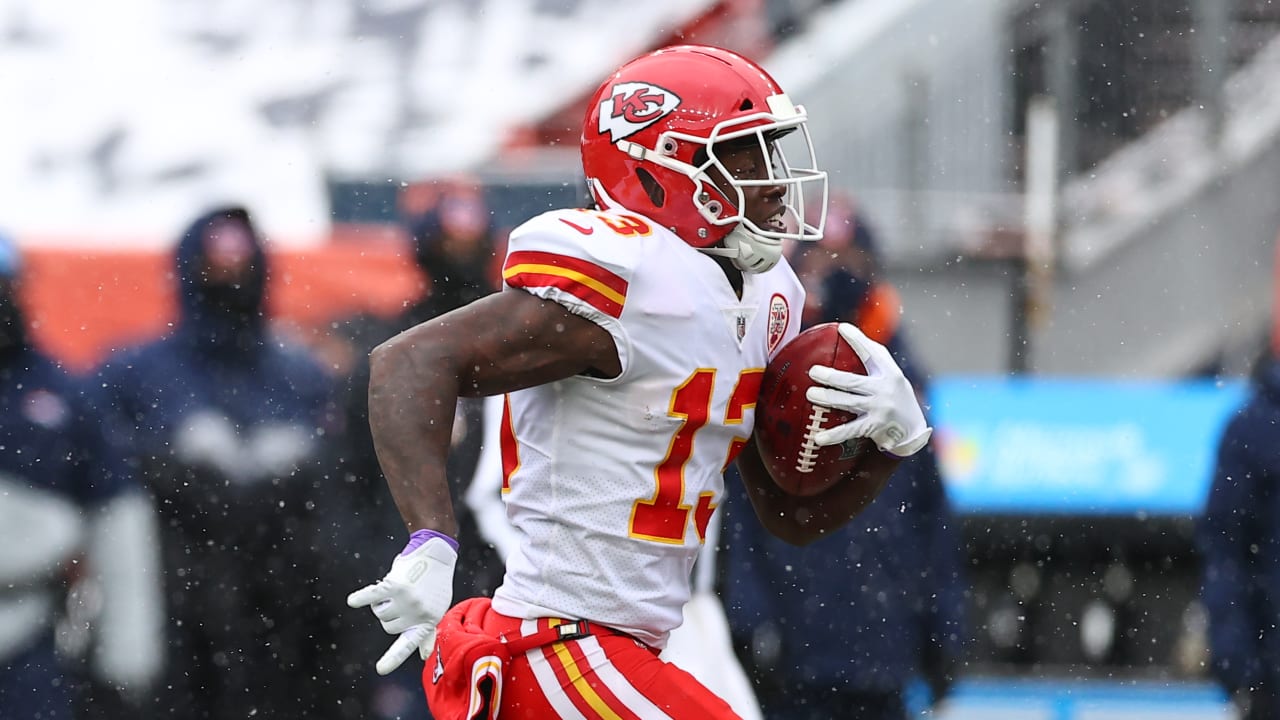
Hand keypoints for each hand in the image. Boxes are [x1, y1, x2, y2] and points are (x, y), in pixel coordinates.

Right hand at [347, 532, 457, 674]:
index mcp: (426, 623)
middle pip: (387, 625)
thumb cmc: (435, 584)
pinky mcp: (396, 586)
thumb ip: (428, 632)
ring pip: (379, 612)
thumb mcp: (437, 610)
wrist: (436, 555)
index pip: (407, 645)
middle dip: (390, 613)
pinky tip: (353, 600)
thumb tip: (424, 655)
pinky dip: (361, 598)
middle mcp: (416, 614)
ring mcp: (407, 601)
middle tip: (403, 598)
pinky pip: (372, 596)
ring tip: (397, 589)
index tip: (380, 670)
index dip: (393, 659)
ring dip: (382, 601)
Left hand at [804, 323, 931, 456]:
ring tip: (810, 394)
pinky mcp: (874, 427)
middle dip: (831, 376)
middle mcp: (885, 390)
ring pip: (848, 402)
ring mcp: (879, 409)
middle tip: (813, 371)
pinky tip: (818, 437)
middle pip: (853, 381)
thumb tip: (849, 334)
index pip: (872, 354)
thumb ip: (875, 361)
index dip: (858, 340)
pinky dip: (833, 435)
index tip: (842, 329)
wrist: (913, 431)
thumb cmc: (897, 398)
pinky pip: (849, 430)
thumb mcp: (893, 377)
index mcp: (890, 374)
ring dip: (827, 399)